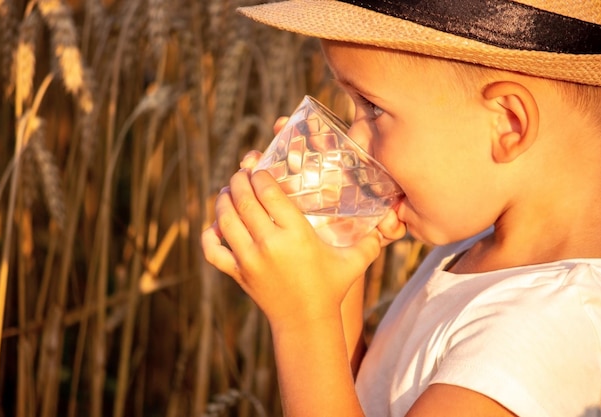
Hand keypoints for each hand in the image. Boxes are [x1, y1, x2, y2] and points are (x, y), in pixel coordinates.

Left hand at [202, 167, 385, 328]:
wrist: (306, 322)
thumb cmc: (331, 288)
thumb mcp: (354, 262)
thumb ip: (371, 241)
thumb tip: (391, 223)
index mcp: (295, 235)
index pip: (268, 192)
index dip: (260, 175)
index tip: (259, 168)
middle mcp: (268, 244)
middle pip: (243, 200)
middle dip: (239, 180)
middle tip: (241, 174)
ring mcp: (249, 260)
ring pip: (225, 219)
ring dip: (223, 200)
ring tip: (228, 191)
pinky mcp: (237, 274)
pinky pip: (213, 250)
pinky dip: (209, 235)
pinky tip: (215, 224)